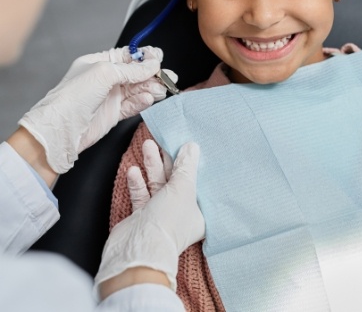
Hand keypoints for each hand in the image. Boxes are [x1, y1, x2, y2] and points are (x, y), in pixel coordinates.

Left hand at [17, 46, 167, 173]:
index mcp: (99, 63)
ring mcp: (110, 96)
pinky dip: (143, 102)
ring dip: (151, 88)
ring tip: (162, 89)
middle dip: (153, 74)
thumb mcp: (105, 73)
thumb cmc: (72, 97)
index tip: (158, 58)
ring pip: (137, 89)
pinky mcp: (114, 113)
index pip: (127, 56)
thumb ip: (132, 69)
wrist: (62, 129)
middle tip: (167, 76)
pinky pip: (133, 105)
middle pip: (136, 73)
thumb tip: (152, 65)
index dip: (144, 57)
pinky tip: (149, 99)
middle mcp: (105, 79)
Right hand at [95, 142, 204, 294]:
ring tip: (148, 145)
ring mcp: (160, 215)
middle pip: (176, 181)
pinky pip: (142, 194)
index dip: (193, 165)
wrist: (137, 249)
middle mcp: (181, 213)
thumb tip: (192, 147)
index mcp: (199, 212)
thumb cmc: (168, 219)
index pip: (198, 183)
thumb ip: (186, 166)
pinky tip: (133, 170)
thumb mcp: (183, 188)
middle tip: (163, 140)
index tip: (189, 146)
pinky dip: (138, 182)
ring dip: (152, 165)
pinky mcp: (142, 217)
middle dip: (168, 160)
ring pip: (158, 184)